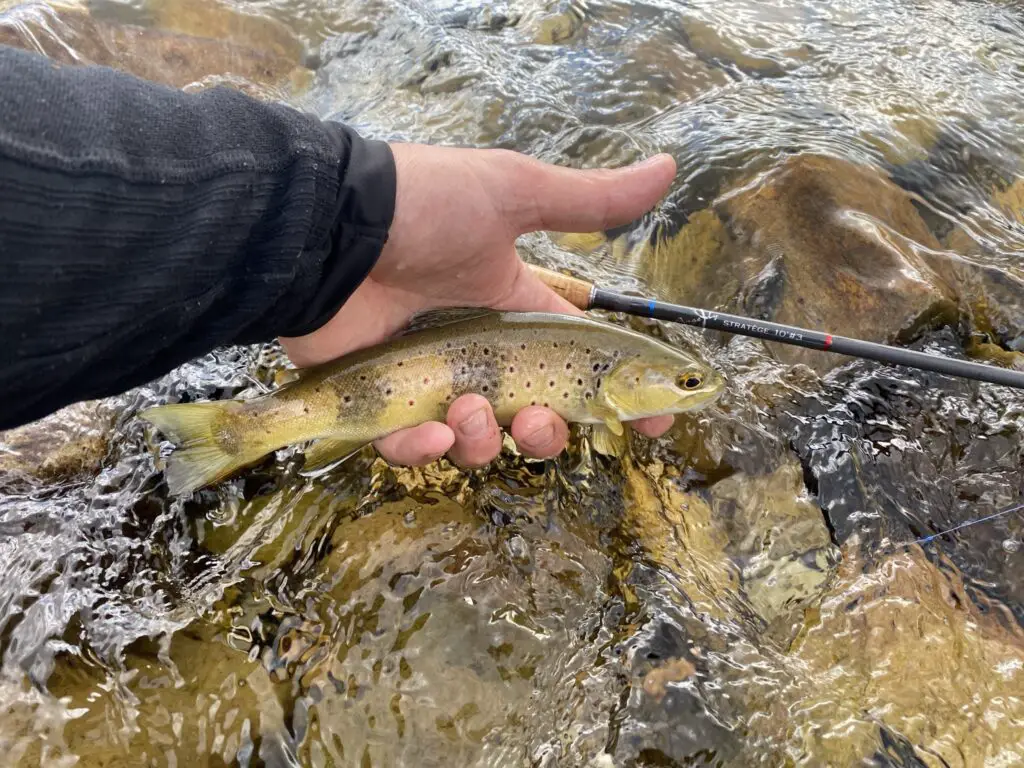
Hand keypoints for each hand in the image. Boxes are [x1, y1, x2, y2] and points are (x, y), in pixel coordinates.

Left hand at [280, 143, 677, 467]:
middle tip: (537, 420)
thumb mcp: (513, 193)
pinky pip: (410, 449)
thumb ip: (588, 199)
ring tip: (466, 410)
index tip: (654, 422)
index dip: (616, 395)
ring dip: (484, 439)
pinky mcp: (378, 401)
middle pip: (531, 415)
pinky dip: (422, 451)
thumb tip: (669, 166)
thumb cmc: (425, 208)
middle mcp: (478, 349)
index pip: (577, 360)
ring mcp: (427, 378)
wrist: (330, 227)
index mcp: (515, 306)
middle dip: (546, 431)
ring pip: (476, 440)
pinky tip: (429, 432)